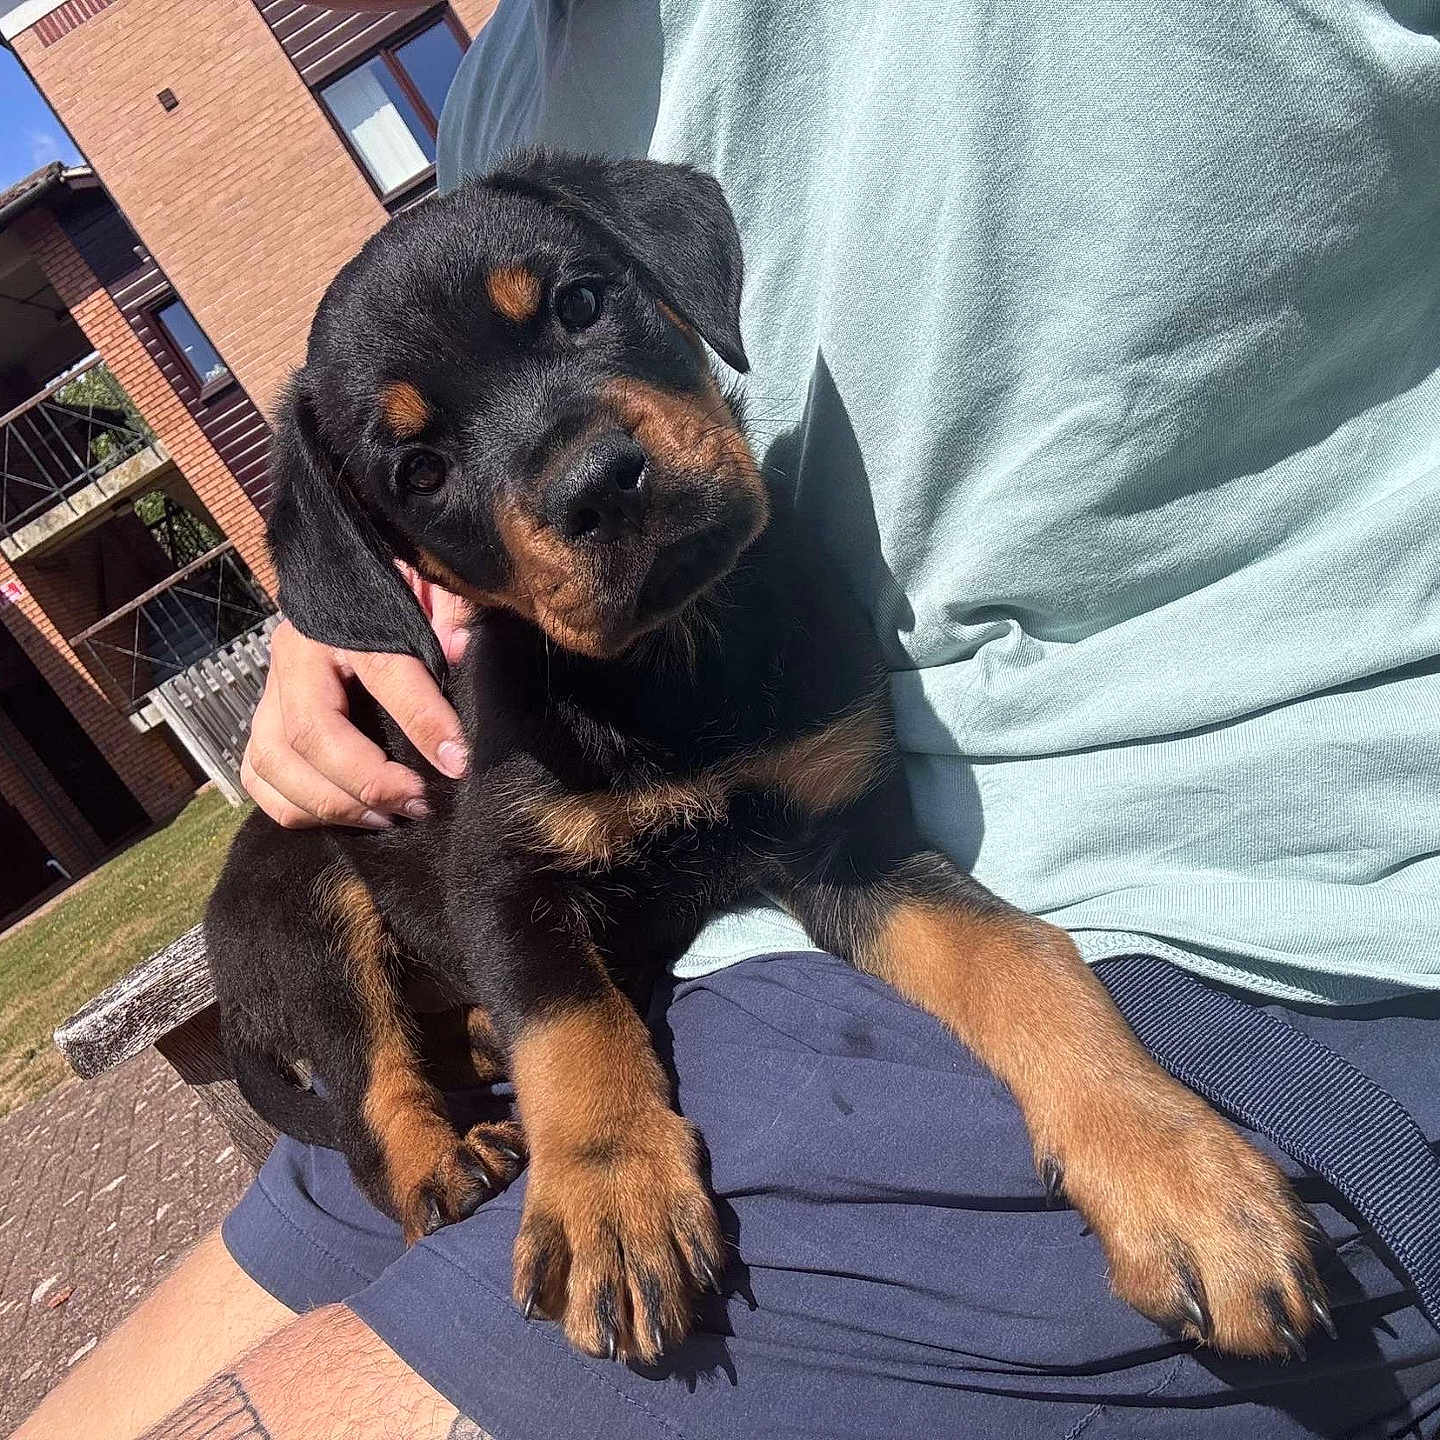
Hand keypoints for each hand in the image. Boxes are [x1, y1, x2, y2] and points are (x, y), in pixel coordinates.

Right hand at [241, 568, 471, 827]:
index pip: (383, 673)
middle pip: (311, 735)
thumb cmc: (392, 596)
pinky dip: (296, 809)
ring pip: (274, 764)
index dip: (423, 722)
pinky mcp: (260, 725)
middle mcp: (294, 659)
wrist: (340, 584)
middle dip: (368, 782)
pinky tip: (348, 817)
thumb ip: (447, 613)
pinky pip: (258, 779)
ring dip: (333, 804)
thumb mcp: (426, 591)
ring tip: (388, 818)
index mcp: (341, 622)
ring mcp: (269, 695)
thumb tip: (459, 647)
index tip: (458, 762)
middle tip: (419, 804)